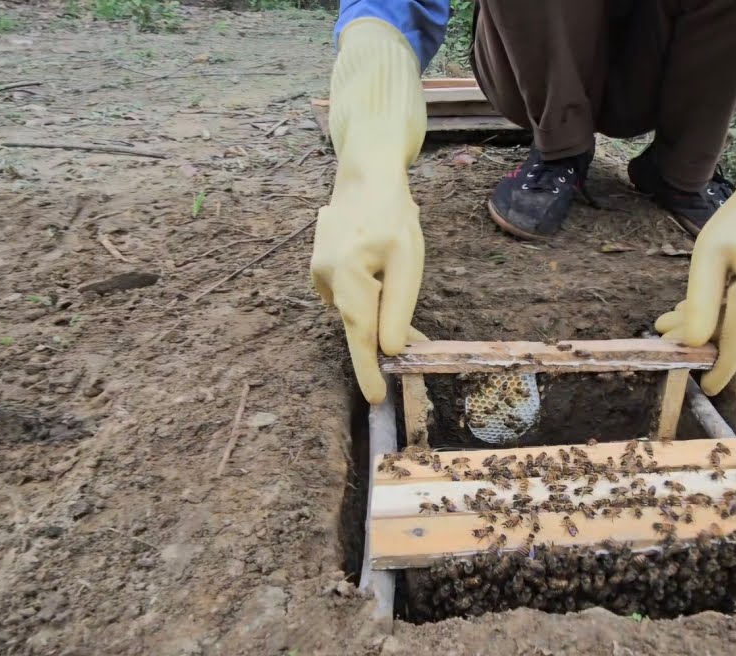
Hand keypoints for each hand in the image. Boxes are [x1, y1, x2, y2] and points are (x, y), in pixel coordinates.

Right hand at [311, 181, 425, 403]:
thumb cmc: (393, 215)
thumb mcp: (408, 260)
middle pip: (358, 322)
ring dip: (378, 310)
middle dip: (383, 336)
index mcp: (346, 273)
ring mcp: (318, 272)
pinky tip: (378, 267)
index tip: (376, 398)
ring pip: (354, 308)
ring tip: (397, 275)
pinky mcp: (320, 269)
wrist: (365, 177)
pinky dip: (367, 295)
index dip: (367, 369)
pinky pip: (348, 294)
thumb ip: (397, 307)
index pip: (358, 332)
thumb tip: (388, 349)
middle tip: (418, 343)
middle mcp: (324, 276)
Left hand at [655, 179, 735, 394]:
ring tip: (685, 300)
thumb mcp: (712, 254)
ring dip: (719, 311)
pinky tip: (723, 281)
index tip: (706, 387)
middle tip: (665, 324)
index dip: (720, 369)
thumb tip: (695, 341)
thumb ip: (703, 301)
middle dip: (702, 330)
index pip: (735, 346)